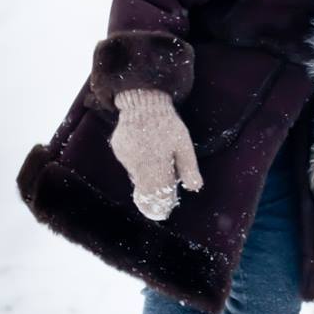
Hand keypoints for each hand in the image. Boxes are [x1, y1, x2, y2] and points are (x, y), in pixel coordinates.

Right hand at [110, 89, 202, 219]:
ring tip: (157, 168)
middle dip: (152, 198)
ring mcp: (126, 157)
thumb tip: (194, 188)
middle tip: (160, 203)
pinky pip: (130, 163)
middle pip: (144, 190)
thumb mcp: (184, 145)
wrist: (144, 102)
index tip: (165, 212)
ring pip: (137, 176)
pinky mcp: (118, 150)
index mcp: (156, 164)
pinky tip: (146, 153)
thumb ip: (189, 168)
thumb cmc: (168, 124)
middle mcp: (138, 163)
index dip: (161, 205)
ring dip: (147, 177)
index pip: (157, 194)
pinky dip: (138, 163)